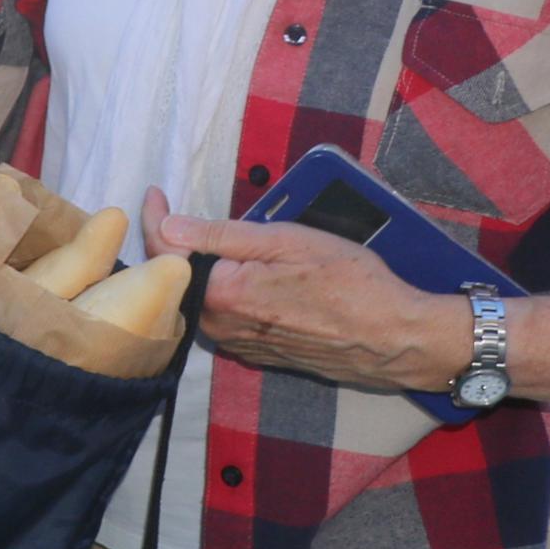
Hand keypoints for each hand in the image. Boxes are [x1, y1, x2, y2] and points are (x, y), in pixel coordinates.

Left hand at [142, 189, 465, 389]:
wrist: (395, 339)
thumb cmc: (351, 283)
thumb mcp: (288, 241)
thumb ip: (222, 235)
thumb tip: (168, 225)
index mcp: (221, 295)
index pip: (165, 254)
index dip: (155, 219)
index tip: (153, 193)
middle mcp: (221, 327)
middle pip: (180, 280)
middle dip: (177, 247)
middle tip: (178, 213)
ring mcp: (240, 344)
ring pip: (203, 301)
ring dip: (203, 273)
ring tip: (209, 242)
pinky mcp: (259, 354)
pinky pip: (226, 319)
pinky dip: (226, 294)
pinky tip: (243, 277)